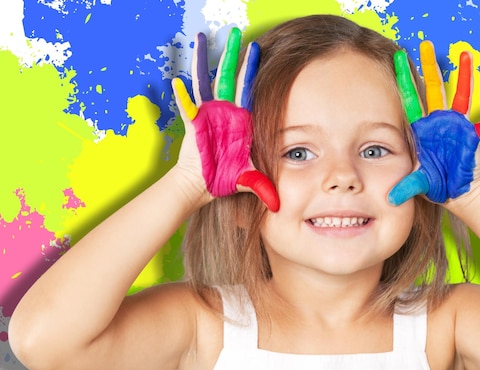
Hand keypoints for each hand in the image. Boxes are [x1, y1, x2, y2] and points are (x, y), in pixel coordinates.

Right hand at [172, 28, 278, 210]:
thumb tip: (280, 204)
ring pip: (206, 82)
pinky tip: (177, 80)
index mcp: (242, 120)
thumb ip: (264, 186)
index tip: (257, 49)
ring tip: (201, 38)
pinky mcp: (193, 122)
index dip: (252, 70)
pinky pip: (187, 104)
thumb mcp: (250, 178)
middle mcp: (225, 113)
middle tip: (234, 33)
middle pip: (229, 78)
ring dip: (204, 61)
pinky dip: (182, 94)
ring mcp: (208, 115)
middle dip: (232, 56)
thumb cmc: (226, 178)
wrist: (203, 186)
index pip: (250, 90)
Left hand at [388, 41, 479, 204]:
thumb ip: (406, 187)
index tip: (398, 59)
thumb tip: (391, 199)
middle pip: (433, 90)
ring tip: (466, 55)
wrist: (455, 193)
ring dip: (464, 76)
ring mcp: (456, 126)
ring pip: (459, 95)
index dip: (404, 80)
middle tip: (427, 45)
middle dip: (430, 68)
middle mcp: (438, 123)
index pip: (409, 100)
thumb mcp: (419, 184)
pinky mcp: (472, 136)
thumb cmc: (435, 185)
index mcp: (421, 130)